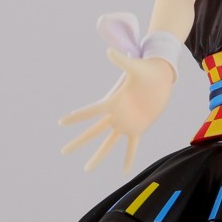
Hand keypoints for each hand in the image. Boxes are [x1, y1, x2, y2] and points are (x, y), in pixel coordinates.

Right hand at [59, 51, 174, 172]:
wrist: (160, 77)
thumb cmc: (147, 69)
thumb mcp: (134, 67)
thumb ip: (122, 61)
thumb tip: (111, 51)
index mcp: (112, 102)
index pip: (90, 111)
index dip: (76, 117)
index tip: (61, 122)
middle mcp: (115, 115)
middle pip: (93, 132)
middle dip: (78, 142)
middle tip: (63, 152)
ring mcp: (125, 123)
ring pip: (109, 144)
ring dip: (98, 156)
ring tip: (86, 169)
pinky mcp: (138, 128)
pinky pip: (132, 146)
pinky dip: (128, 158)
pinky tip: (124, 171)